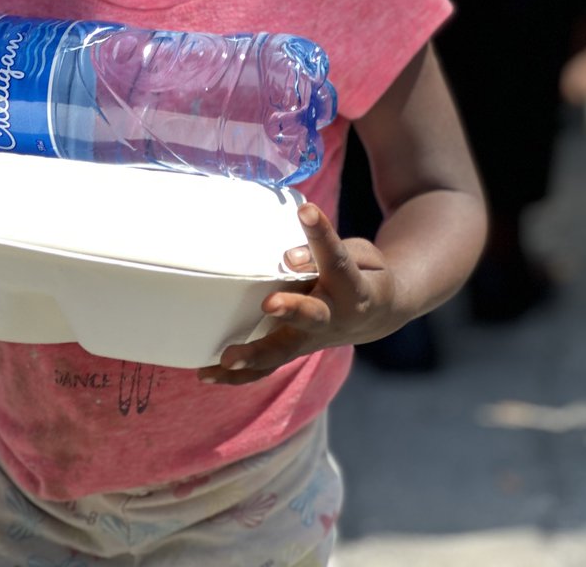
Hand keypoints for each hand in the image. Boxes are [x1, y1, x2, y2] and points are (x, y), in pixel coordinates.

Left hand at [197, 203, 401, 385]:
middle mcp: (333, 317)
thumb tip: (287, 259)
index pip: (337, 258)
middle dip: (291, 309)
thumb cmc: (361, 273)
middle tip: (270, 304)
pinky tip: (207, 373)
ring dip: (254, 356)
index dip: (321, 235)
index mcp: (353, 288)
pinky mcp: (295, 350)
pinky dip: (238, 375)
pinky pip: (267, 367)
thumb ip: (323, 253)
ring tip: (226, 357)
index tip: (307, 210)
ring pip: (283, 352)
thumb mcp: (356, 255)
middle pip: (311, 315)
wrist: (378, 314)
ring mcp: (312, 339)